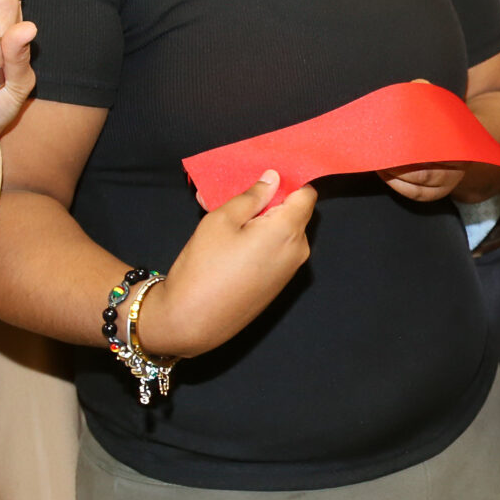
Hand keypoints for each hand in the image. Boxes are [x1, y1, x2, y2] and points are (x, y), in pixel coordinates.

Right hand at [139, 171, 317, 356]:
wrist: (192, 322)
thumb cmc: (204, 266)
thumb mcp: (222, 220)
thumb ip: (252, 196)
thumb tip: (274, 178)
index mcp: (289, 230)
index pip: (307, 193)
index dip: (288, 182)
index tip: (263, 177)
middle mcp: (299, 250)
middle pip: (295, 212)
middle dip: (268, 201)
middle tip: (232, 195)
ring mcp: (291, 270)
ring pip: (283, 232)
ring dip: (259, 220)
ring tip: (221, 215)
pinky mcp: (278, 284)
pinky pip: (276, 251)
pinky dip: (259, 240)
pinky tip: (228, 239)